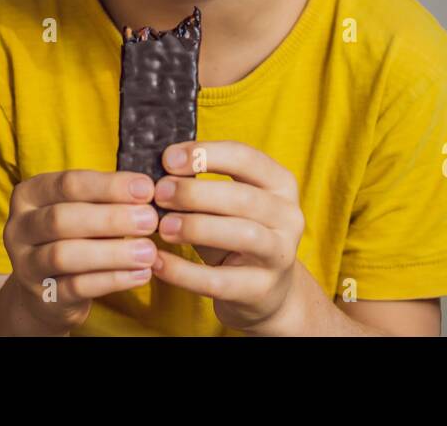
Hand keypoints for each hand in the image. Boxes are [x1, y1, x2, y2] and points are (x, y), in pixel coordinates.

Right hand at [2, 170, 159, 333]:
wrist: (48, 290)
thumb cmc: (75, 235)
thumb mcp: (83, 209)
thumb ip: (107, 198)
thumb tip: (148, 190)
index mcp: (29, 195)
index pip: (68, 184)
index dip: (109, 186)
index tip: (147, 189)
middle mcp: (19, 227)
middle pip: (61, 218)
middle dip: (110, 218)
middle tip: (150, 220)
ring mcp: (26, 264)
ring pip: (65, 255)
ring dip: (112, 252)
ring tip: (148, 251)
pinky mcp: (42, 296)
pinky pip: (76, 287)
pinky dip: (112, 280)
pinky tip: (140, 274)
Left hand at [149, 140, 306, 333]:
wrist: (266, 291)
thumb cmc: (235, 233)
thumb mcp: (227, 203)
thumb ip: (202, 183)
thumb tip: (160, 168)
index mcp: (280, 183)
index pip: (245, 158)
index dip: (206, 154)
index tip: (168, 159)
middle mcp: (288, 216)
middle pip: (243, 197)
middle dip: (195, 192)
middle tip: (159, 193)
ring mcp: (279, 254)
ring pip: (241, 235)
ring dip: (196, 227)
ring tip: (162, 226)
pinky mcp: (261, 290)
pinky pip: (219, 280)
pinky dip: (184, 272)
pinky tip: (158, 262)